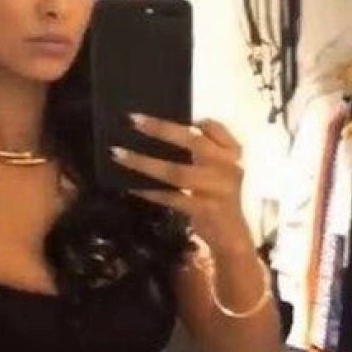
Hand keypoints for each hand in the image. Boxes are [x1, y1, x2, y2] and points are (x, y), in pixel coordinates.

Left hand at [111, 114, 250, 251]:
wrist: (231, 235)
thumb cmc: (218, 198)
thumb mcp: (218, 170)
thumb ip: (202, 151)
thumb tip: (160, 132)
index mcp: (232, 153)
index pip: (214, 127)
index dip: (191, 120)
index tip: (167, 116)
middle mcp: (229, 167)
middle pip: (194, 141)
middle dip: (161, 129)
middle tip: (133, 121)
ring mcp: (218, 189)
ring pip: (177, 172)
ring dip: (144, 162)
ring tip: (119, 154)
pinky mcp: (205, 209)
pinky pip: (173, 197)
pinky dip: (151, 192)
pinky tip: (133, 186)